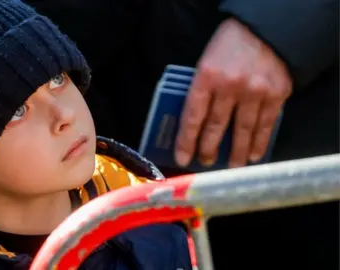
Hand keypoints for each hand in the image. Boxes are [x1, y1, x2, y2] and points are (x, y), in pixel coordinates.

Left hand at [175, 18, 291, 167]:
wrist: (266, 28)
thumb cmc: (229, 45)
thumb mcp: (206, 62)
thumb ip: (201, 89)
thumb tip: (194, 123)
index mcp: (207, 76)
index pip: (193, 116)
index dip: (186, 140)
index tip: (183, 158)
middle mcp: (230, 86)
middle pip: (216, 126)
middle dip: (208, 149)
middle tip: (205, 162)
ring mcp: (255, 91)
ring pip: (243, 130)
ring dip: (236, 152)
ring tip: (231, 166)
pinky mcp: (276, 94)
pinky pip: (266, 125)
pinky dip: (260, 143)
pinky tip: (254, 155)